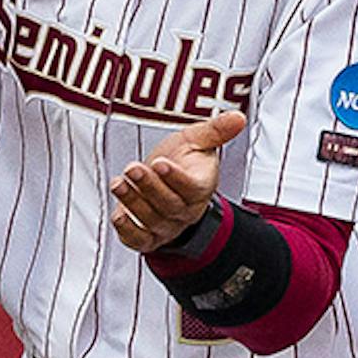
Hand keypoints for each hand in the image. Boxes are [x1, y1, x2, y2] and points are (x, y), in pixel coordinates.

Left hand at [109, 111, 247, 253]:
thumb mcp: (197, 140)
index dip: (176, 178)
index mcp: (201, 187)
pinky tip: (118, 216)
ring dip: (134, 202)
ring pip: (152, 220)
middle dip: (150, 186)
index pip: (193, 188)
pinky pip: (139, 241)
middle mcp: (185, 210)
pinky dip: (128, 231)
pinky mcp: (148, 237)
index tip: (160, 163)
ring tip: (119, 183)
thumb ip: (216, 130)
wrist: (167, 184)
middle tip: (133, 169)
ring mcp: (167, 226)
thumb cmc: (183, 161)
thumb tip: (238, 117)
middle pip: (170, 205)